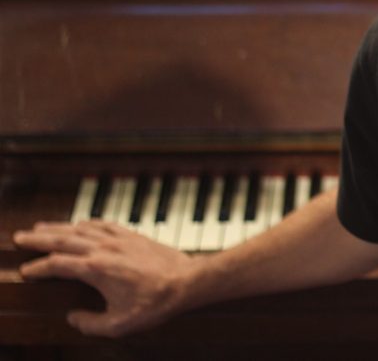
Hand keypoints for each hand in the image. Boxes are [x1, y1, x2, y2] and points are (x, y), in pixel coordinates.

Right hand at [14, 220, 197, 336]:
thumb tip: (73, 318)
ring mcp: (119, 239)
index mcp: (95, 269)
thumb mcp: (118, 324)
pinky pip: (105, 224)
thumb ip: (90, 324)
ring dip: (60, 227)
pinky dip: (89, 222)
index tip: (26, 271)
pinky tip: (82, 223)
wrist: (187, 282)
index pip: (57, 265)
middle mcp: (104, 249)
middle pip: (63, 239)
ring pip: (82, 228)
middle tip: (20, 237)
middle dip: (39, 238)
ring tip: (41, 227)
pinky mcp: (134, 236)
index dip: (38, 268)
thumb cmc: (155, 303)